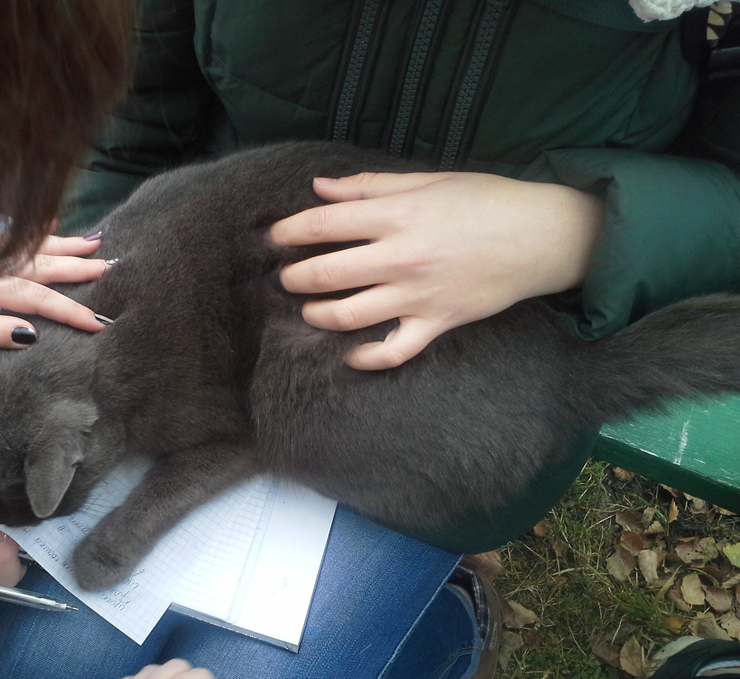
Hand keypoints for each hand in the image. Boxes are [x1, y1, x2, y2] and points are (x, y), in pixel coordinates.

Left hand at [0, 235, 108, 347]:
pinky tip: (52, 227)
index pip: (36, 298)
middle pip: (39, 265)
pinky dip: (36, 234)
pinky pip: (13, 241)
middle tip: (110, 265)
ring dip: (63, 246)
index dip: (70, 310)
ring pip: (30, 249)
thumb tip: (31, 334)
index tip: (99, 321)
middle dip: (76, 267)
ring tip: (94, 242)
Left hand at [270, 172, 602, 369]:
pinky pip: (394, 351)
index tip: (274, 239)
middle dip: (294, 278)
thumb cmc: (486, 201)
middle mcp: (402, 256)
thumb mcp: (429, 181)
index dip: (289, 232)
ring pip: (348, 315)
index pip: (324, 224)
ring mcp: (418, 294)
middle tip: (286, 278)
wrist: (544, 237)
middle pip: (325, 273)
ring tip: (310, 310)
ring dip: (318, 315)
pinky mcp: (437, 323)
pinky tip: (351, 352)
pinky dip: (367, 357)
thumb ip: (370, 186)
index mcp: (398, 215)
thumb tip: (321, 187)